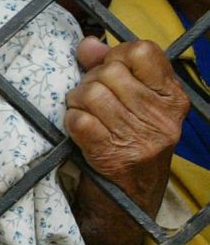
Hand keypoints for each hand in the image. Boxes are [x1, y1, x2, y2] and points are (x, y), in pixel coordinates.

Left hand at [66, 36, 188, 216]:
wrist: (128, 202)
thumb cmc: (129, 142)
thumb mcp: (132, 103)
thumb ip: (110, 67)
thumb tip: (88, 43)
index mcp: (172, 98)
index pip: (142, 51)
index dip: (116, 55)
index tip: (111, 72)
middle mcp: (162, 117)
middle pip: (108, 72)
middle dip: (90, 82)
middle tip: (93, 101)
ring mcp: (140, 138)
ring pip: (90, 94)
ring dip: (77, 102)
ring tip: (86, 114)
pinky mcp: (113, 155)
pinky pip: (78, 120)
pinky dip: (72, 122)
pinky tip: (81, 131)